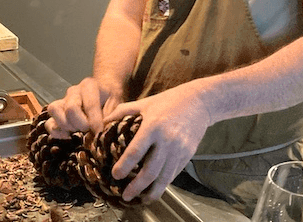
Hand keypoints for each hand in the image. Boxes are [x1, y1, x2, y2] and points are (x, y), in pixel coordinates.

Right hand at [45, 77, 121, 138]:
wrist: (103, 90)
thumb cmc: (110, 98)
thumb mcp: (117, 103)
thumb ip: (111, 116)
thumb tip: (101, 133)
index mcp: (89, 86)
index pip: (90, 105)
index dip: (95, 122)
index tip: (99, 134)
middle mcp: (73, 91)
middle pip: (70, 108)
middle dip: (81, 125)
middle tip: (90, 131)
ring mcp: (63, 100)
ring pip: (55, 110)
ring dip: (67, 126)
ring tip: (78, 131)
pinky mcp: (57, 111)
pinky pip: (49, 122)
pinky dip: (56, 132)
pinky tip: (68, 136)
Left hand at [103, 84, 211, 202]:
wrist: (199, 102)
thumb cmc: (169, 101)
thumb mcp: (144, 103)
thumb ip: (122, 111)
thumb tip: (103, 123)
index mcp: (152, 126)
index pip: (135, 151)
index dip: (124, 166)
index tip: (115, 175)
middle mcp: (166, 140)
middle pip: (150, 171)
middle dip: (137, 187)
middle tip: (126, 195)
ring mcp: (179, 149)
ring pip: (165, 177)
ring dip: (152, 192)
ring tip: (142, 199)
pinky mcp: (187, 155)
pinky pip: (174, 173)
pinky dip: (164, 183)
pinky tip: (155, 188)